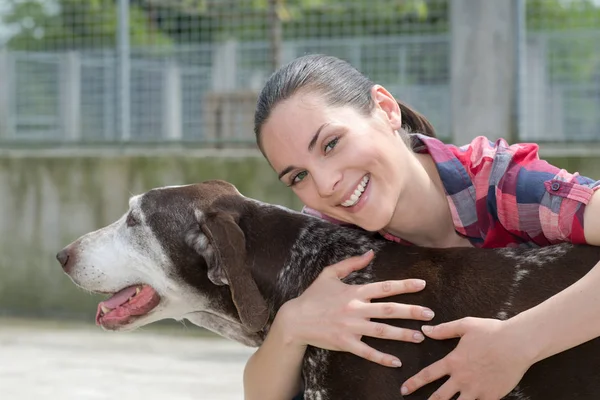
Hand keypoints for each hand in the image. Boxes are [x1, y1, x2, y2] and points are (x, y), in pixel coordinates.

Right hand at [279, 250, 433, 367]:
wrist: (295, 319)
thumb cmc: (313, 296)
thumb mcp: (329, 274)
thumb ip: (351, 263)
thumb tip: (370, 252)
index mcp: (354, 291)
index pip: (384, 287)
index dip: (404, 285)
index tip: (422, 285)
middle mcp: (355, 309)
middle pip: (388, 310)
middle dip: (411, 312)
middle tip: (430, 315)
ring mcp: (351, 327)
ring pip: (382, 331)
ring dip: (403, 334)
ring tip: (420, 336)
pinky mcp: (345, 343)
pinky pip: (367, 352)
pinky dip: (382, 357)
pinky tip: (396, 361)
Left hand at [401, 317, 531, 399]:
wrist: (518, 343)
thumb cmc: (492, 331)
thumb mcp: (465, 325)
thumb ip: (444, 330)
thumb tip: (425, 330)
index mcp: (453, 361)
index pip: (428, 375)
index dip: (414, 383)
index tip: (404, 389)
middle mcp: (462, 378)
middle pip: (440, 396)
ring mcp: (477, 389)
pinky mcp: (492, 396)